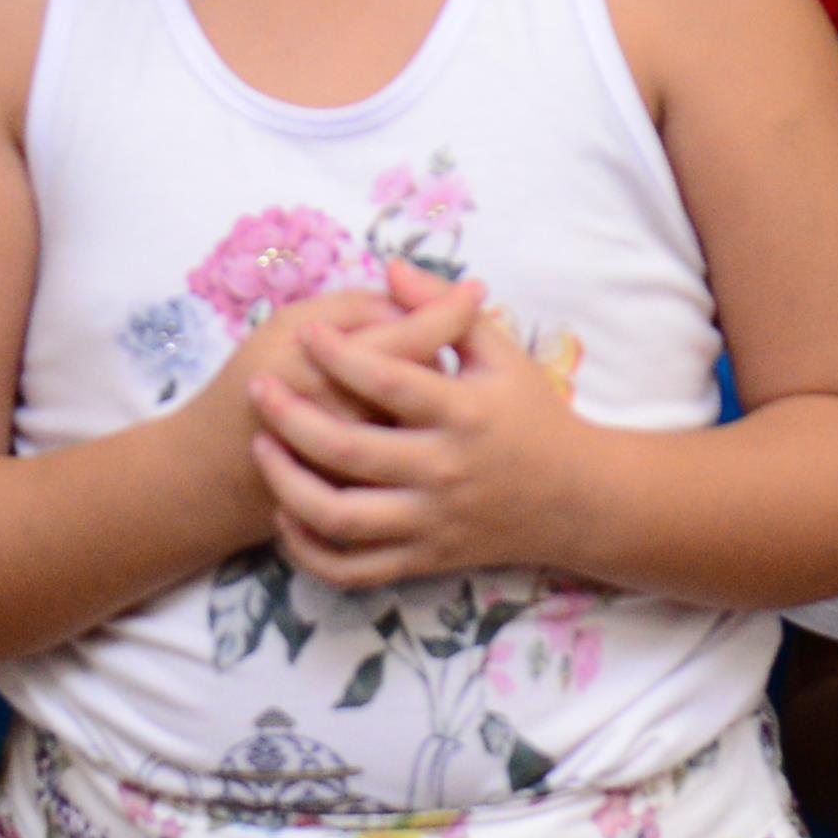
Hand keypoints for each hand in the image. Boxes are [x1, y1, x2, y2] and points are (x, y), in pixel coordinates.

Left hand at [250, 264, 587, 587]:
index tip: (306, 332)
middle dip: (294, 417)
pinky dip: (311, 551)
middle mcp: (445, 470)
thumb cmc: (532, 415)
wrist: (577, 501)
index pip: (391, 380)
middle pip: (352, 450)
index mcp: (465, 412)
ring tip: (262, 449)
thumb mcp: (502, 354)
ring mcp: (432, 521)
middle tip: (260, 387)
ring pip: (342, 518)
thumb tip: (390, 268)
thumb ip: (445, 310)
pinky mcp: (424, 560)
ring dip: (290, 486)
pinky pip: (354, 569)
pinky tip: (288, 515)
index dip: (341, 354)